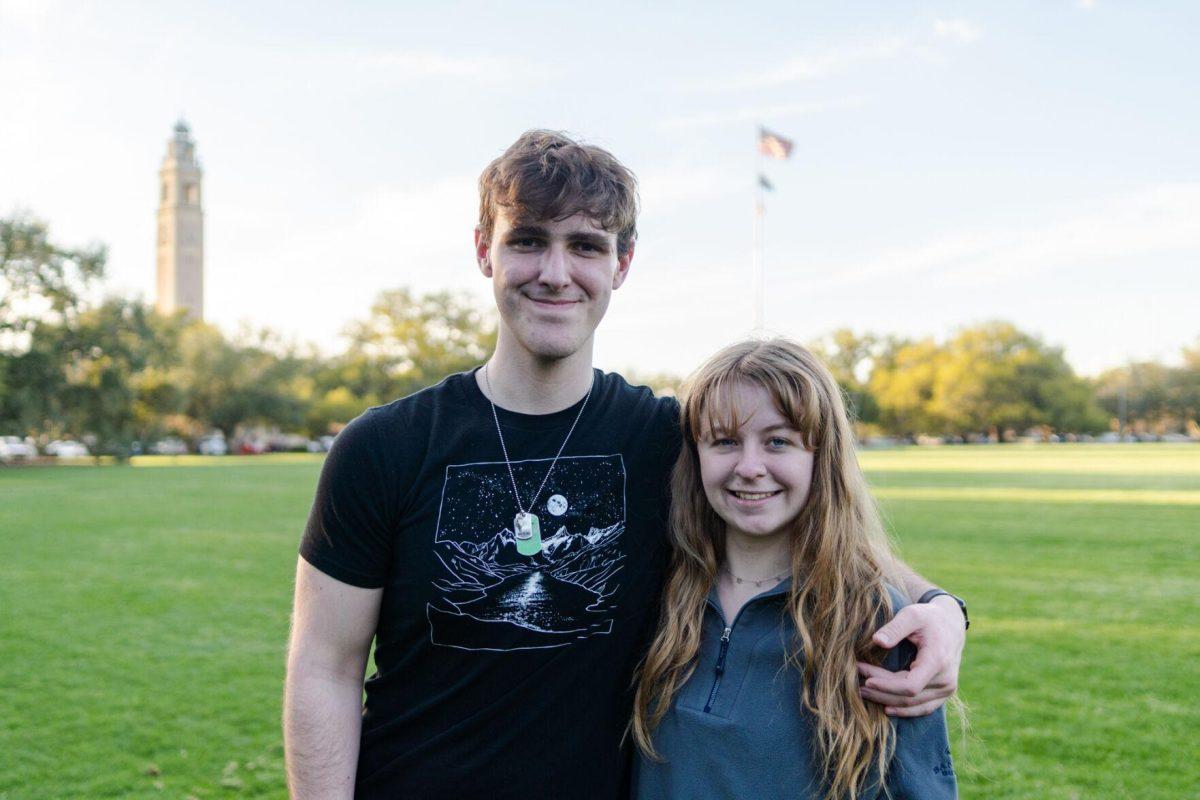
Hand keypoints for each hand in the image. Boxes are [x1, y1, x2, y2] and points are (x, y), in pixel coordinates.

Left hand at [857, 596, 964, 716]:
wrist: (951, 624)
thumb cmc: (928, 617)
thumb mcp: (912, 615)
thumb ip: (895, 628)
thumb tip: (876, 641)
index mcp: (938, 661)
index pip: (910, 686)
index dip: (886, 686)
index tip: (865, 679)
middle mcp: (945, 680)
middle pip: (908, 696)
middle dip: (881, 691)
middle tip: (856, 684)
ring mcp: (946, 689)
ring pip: (913, 705)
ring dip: (887, 701)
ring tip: (863, 693)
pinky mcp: (944, 693)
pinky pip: (923, 708)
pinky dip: (905, 710)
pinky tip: (886, 708)